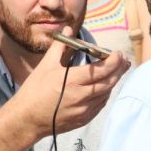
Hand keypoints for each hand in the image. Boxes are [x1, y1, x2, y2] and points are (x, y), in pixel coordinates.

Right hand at [13, 27, 129, 137]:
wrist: (27, 118)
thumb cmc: (34, 91)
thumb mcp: (46, 65)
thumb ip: (60, 46)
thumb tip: (68, 30)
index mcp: (73, 81)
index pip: (101, 70)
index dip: (113, 61)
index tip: (118, 54)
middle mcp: (81, 96)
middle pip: (109, 82)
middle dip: (119, 70)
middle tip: (123, 61)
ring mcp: (84, 110)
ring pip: (106, 94)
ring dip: (113, 82)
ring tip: (117, 72)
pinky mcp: (83, 119)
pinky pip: (100, 105)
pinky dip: (105, 94)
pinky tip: (105, 87)